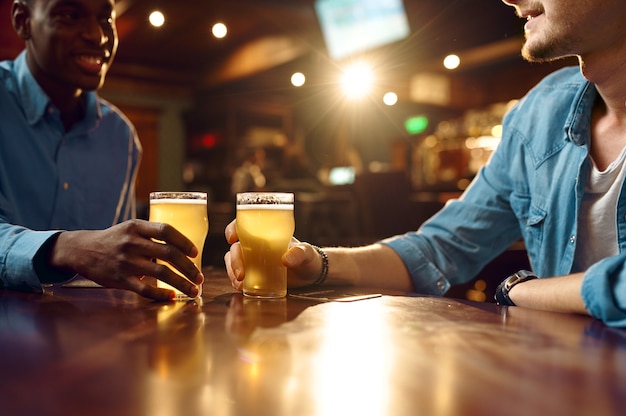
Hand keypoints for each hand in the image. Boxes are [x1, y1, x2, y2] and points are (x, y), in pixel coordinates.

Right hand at [49, 219, 203, 300]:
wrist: (82, 250)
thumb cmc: (115, 239)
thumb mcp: (131, 228)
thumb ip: (152, 235)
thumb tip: (183, 249)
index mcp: (136, 227)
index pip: (166, 230)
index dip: (184, 242)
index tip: (195, 253)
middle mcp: (132, 243)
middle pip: (168, 254)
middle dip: (189, 267)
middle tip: (200, 277)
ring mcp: (125, 262)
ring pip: (161, 273)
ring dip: (181, 283)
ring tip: (194, 289)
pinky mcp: (120, 279)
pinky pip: (145, 288)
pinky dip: (161, 293)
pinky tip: (172, 296)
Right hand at [224, 219, 321, 290]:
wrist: (310, 273)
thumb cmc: (307, 257)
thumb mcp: (306, 253)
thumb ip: (299, 253)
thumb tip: (286, 260)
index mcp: (264, 233)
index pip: (242, 225)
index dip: (233, 229)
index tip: (232, 238)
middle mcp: (254, 245)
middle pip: (235, 248)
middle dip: (234, 260)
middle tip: (241, 274)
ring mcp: (252, 260)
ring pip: (232, 262)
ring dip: (232, 272)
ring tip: (240, 283)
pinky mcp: (253, 274)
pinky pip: (238, 275)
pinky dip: (236, 281)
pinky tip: (240, 287)